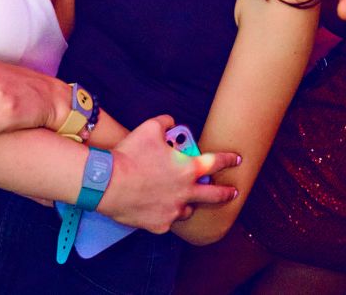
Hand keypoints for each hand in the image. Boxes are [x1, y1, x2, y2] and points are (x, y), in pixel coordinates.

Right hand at [102, 116, 240, 233]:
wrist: (108, 183)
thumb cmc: (130, 154)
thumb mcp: (150, 127)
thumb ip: (166, 122)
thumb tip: (171, 122)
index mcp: (187, 168)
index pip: (215, 162)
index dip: (228, 159)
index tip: (237, 159)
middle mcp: (185, 191)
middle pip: (214, 194)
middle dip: (226, 193)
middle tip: (233, 192)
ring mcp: (173, 210)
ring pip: (189, 209)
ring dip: (190, 202)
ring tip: (186, 199)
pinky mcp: (159, 224)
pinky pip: (167, 219)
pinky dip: (166, 212)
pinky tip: (159, 207)